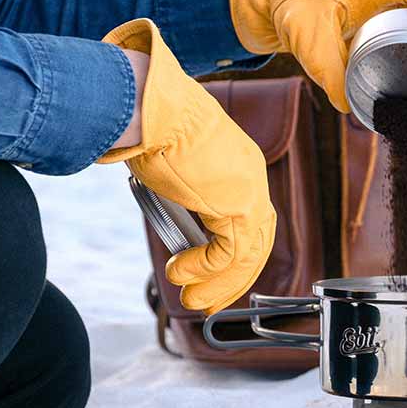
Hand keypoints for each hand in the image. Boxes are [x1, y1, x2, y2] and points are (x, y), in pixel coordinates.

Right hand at [100, 19, 275, 314]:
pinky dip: (204, 270)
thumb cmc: (149, 121)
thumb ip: (179, 185)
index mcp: (240, 164)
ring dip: (219, 283)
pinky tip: (178, 273)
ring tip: (193, 301)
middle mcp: (251, 177)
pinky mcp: (237, 206)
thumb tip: (163, 201)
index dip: (236, 253)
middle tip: (210, 301)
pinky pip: (228, 254)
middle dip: (235, 278)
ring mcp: (248, 191)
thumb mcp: (171, 158)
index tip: (214, 275)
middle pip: (258, 241)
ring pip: (247, 254)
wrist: (148, 106)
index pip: (250, 218)